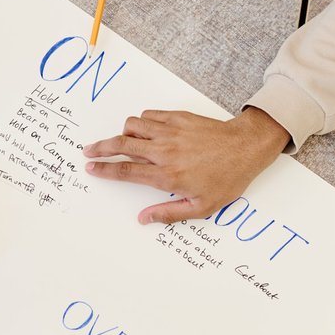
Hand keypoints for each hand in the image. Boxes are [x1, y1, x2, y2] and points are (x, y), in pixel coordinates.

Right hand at [83, 106, 288, 223]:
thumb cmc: (227, 179)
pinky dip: (142, 122)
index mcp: (167, 175)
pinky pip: (150, 115)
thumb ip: (169, 213)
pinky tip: (144, 131)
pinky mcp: (178, 117)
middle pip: (121, 145)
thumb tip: (143, 219)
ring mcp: (171, 131)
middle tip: (89, 150)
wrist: (246, 149)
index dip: (104, 170)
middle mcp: (165, 151)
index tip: (91, 168)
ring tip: (121, 142)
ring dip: (122, 133)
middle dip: (101, 148)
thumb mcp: (201, 207)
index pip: (126, 171)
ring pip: (133, 125)